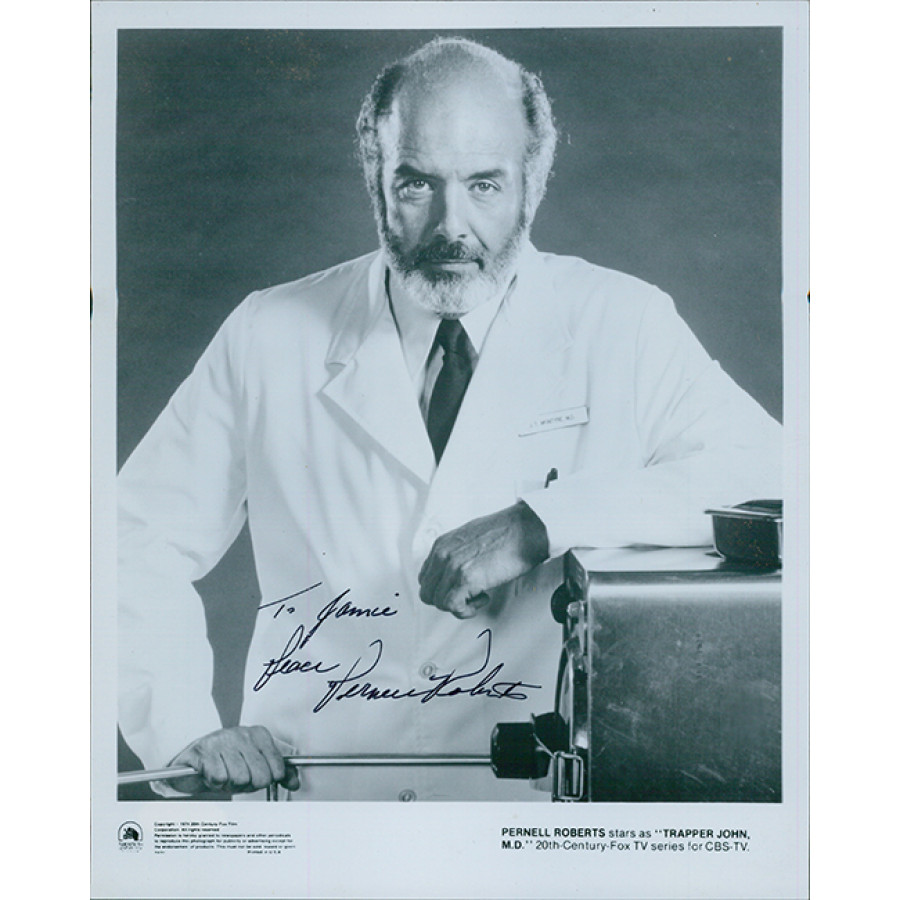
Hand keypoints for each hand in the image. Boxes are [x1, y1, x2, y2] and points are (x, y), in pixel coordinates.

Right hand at [166, 725, 299, 794]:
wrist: (194, 763)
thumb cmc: (227, 763)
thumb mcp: (255, 766)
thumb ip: (277, 772)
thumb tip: (294, 783)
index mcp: (259, 735)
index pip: (277, 769)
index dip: (265, 779)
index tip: (256, 775)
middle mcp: (242, 734)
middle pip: (260, 777)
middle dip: (248, 784)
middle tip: (237, 777)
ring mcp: (222, 740)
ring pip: (240, 778)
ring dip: (230, 784)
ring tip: (224, 774)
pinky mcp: (203, 751)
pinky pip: (219, 778)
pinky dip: (215, 782)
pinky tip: (212, 774)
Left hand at [418, 502, 549, 617]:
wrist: (526, 528)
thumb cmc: (507, 532)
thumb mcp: (470, 537)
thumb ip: (455, 554)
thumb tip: (454, 574)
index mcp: (441, 544)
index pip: (425, 578)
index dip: (443, 588)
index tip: (460, 588)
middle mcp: (443, 555)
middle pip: (428, 593)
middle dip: (448, 600)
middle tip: (469, 595)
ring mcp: (453, 566)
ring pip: (439, 602)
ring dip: (460, 605)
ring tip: (480, 594)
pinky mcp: (466, 578)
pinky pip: (453, 606)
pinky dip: (467, 609)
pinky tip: (485, 597)